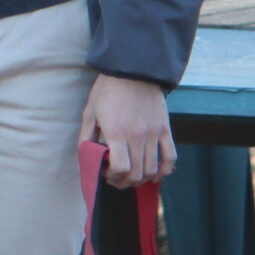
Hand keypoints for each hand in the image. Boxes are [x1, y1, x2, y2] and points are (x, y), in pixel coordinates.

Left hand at [82, 73, 175, 188]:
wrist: (133, 71)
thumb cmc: (107, 91)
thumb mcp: (90, 112)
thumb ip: (86, 137)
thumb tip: (83, 158)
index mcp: (117, 133)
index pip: (120, 168)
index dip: (112, 177)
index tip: (106, 174)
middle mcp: (138, 136)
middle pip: (137, 173)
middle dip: (125, 182)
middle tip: (117, 180)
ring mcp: (154, 134)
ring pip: (152, 169)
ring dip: (142, 179)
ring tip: (132, 178)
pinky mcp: (165, 129)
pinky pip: (170, 157)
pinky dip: (164, 170)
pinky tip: (155, 175)